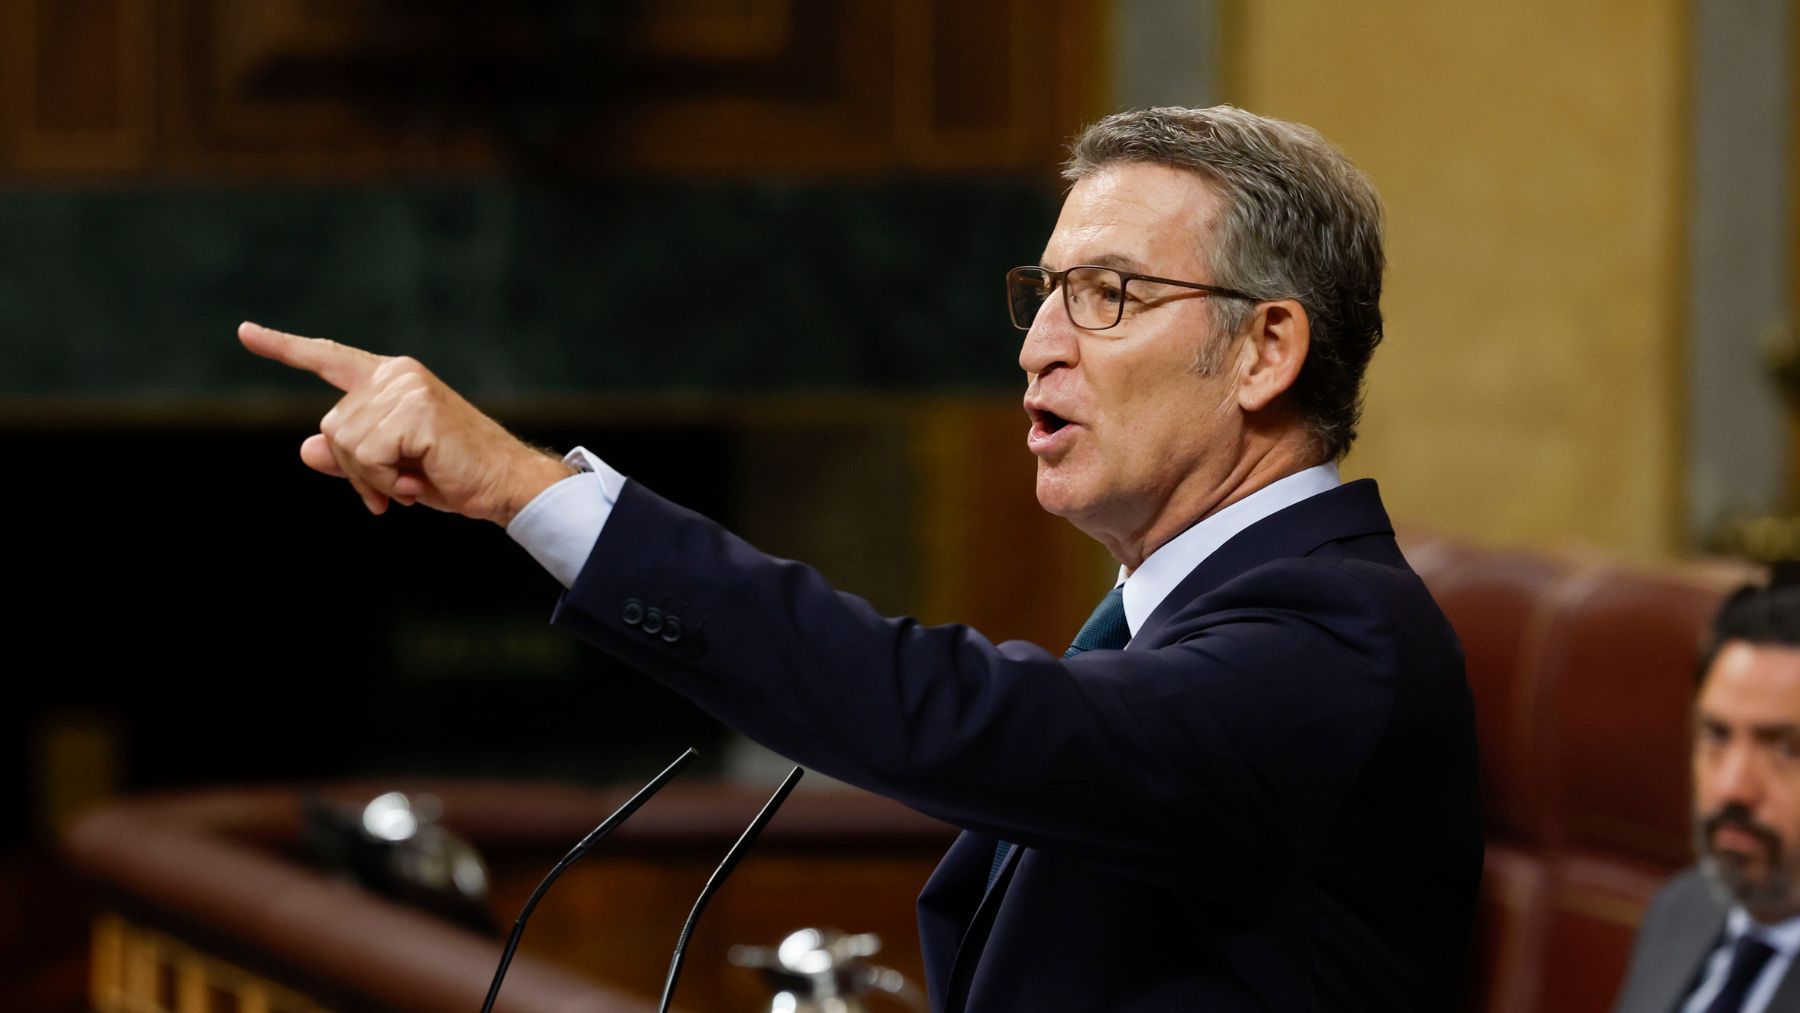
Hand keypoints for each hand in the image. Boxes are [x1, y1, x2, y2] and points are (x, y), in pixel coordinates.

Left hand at [238, 321, 571, 524]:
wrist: (505, 485)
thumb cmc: (454, 475)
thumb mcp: (390, 467)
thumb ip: (348, 456)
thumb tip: (306, 450)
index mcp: (391, 379)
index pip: (328, 359)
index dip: (284, 348)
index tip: (245, 332)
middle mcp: (396, 374)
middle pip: (331, 425)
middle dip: (354, 468)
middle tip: (393, 487)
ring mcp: (406, 387)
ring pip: (345, 442)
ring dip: (370, 478)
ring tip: (409, 484)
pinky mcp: (414, 409)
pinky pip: (366, 455)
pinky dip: (381, 480)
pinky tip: (412, 484)